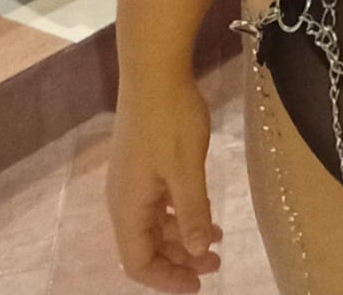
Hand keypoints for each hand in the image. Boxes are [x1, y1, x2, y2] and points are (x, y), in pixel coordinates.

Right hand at [108, 79, 222, 290]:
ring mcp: (134, 179)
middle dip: (180, 259)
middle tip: (217, 265)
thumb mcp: (186, 169)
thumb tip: (199, 251)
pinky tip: (208, 211)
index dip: (166, 279)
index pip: (138, 262)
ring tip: (217, 242)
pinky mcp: (146, 162)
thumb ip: (193, 211)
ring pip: (156, 223)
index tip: (197, 285)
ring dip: (184, 236)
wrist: (155, 69)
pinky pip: (161, 201)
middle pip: (147, 245)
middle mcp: (126, 198)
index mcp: (128, 207)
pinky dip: (183, 212)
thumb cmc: (170, 119)